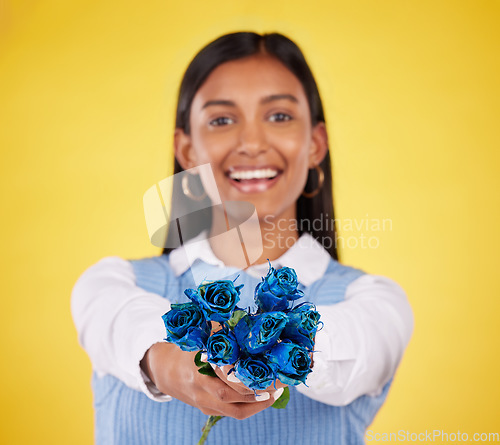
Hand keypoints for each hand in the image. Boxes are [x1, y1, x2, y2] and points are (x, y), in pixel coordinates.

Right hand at [140, 342, 281, 419]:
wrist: (164, 371)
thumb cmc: (186, 350)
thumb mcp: (199, 338)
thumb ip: (220, 331)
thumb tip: (246, 320)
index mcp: (197, 371)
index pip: (226, 381)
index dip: (248, 380)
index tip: (268, 372)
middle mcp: (201, 391)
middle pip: (234, 400)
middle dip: (259, 395)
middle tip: (279, 385)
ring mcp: (204, 403)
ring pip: (236, 412)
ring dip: (258, 405)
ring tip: (276, 393)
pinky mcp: (208, 410)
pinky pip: (232, 412)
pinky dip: (250, 406)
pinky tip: (263, 396)